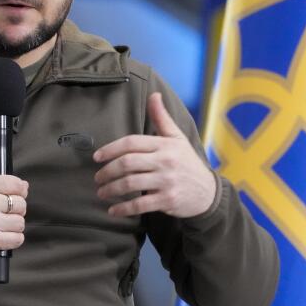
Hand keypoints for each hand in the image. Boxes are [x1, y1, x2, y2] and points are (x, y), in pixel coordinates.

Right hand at [0, 175, 28, 262]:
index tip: (14, 197)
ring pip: (20, 223)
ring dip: (13, 227)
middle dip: (16, 211)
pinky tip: (2, 236)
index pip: (16, 184)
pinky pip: (18, 239)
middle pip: (21, 204)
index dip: (20, 192)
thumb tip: (25, 186)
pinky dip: (12, 239)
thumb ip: (0, 185)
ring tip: (0, 226)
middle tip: (3, 215)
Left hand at [93, 92, 215, 218]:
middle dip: (107, 171)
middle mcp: (165, 161)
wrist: (208, 192)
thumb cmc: (187, 162)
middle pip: (127, 163)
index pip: (131, 142)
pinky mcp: (168, 200)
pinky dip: (123, 209)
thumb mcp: (177, 138)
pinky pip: (140, 204)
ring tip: (101, 192)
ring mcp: (167, 181)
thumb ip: (162, 117)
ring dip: (111, 189)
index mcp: (165, 144)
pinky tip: (113, 211)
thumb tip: (153, 94)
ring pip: (131, 184)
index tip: (96, 157)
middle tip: (97, 178)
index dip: (110, 149)